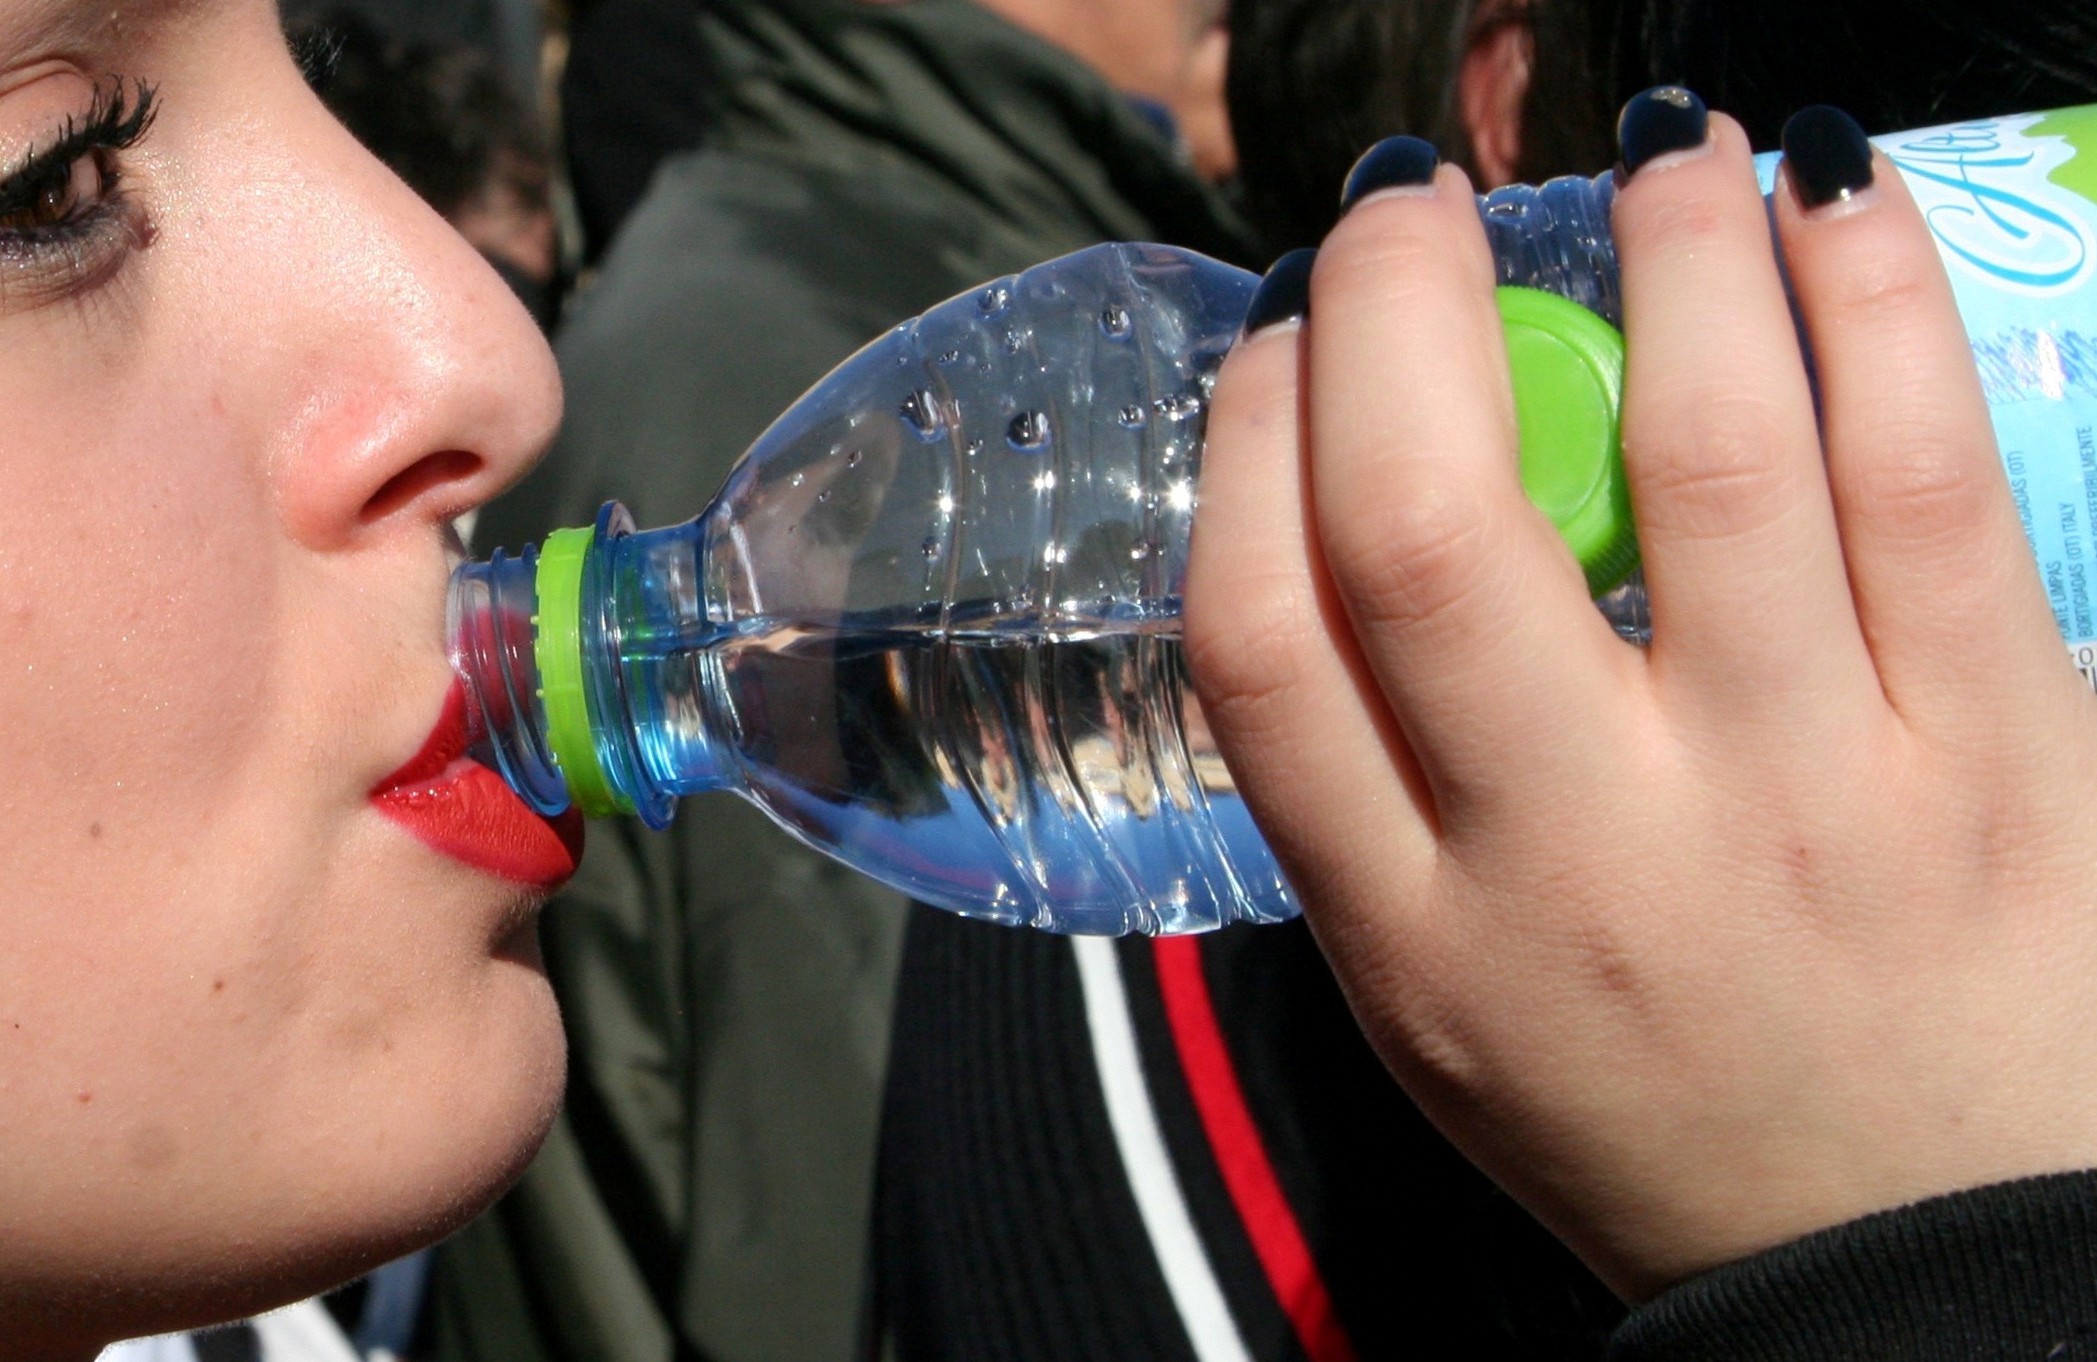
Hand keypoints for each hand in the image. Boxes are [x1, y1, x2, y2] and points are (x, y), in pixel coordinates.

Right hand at [1186, 98, 2096, 1298]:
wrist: (1916, 1268)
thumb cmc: (1644, 1113)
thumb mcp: (1434, 1005)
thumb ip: (1371, 792)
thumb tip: (1337, 509)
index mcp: (1410, 931)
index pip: (1265, 640)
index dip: (1246, 442)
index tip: (1275, 339)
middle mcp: (1583, 861)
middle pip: (1429, 529)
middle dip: (1396, 310)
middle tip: (1405, 205)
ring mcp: (1801, 801)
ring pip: (1710, 461)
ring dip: (1667, 254)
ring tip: (1655, 158)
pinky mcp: (1999, 757)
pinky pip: (1929, 483)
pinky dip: (1870, 305)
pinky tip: (1825, 210)